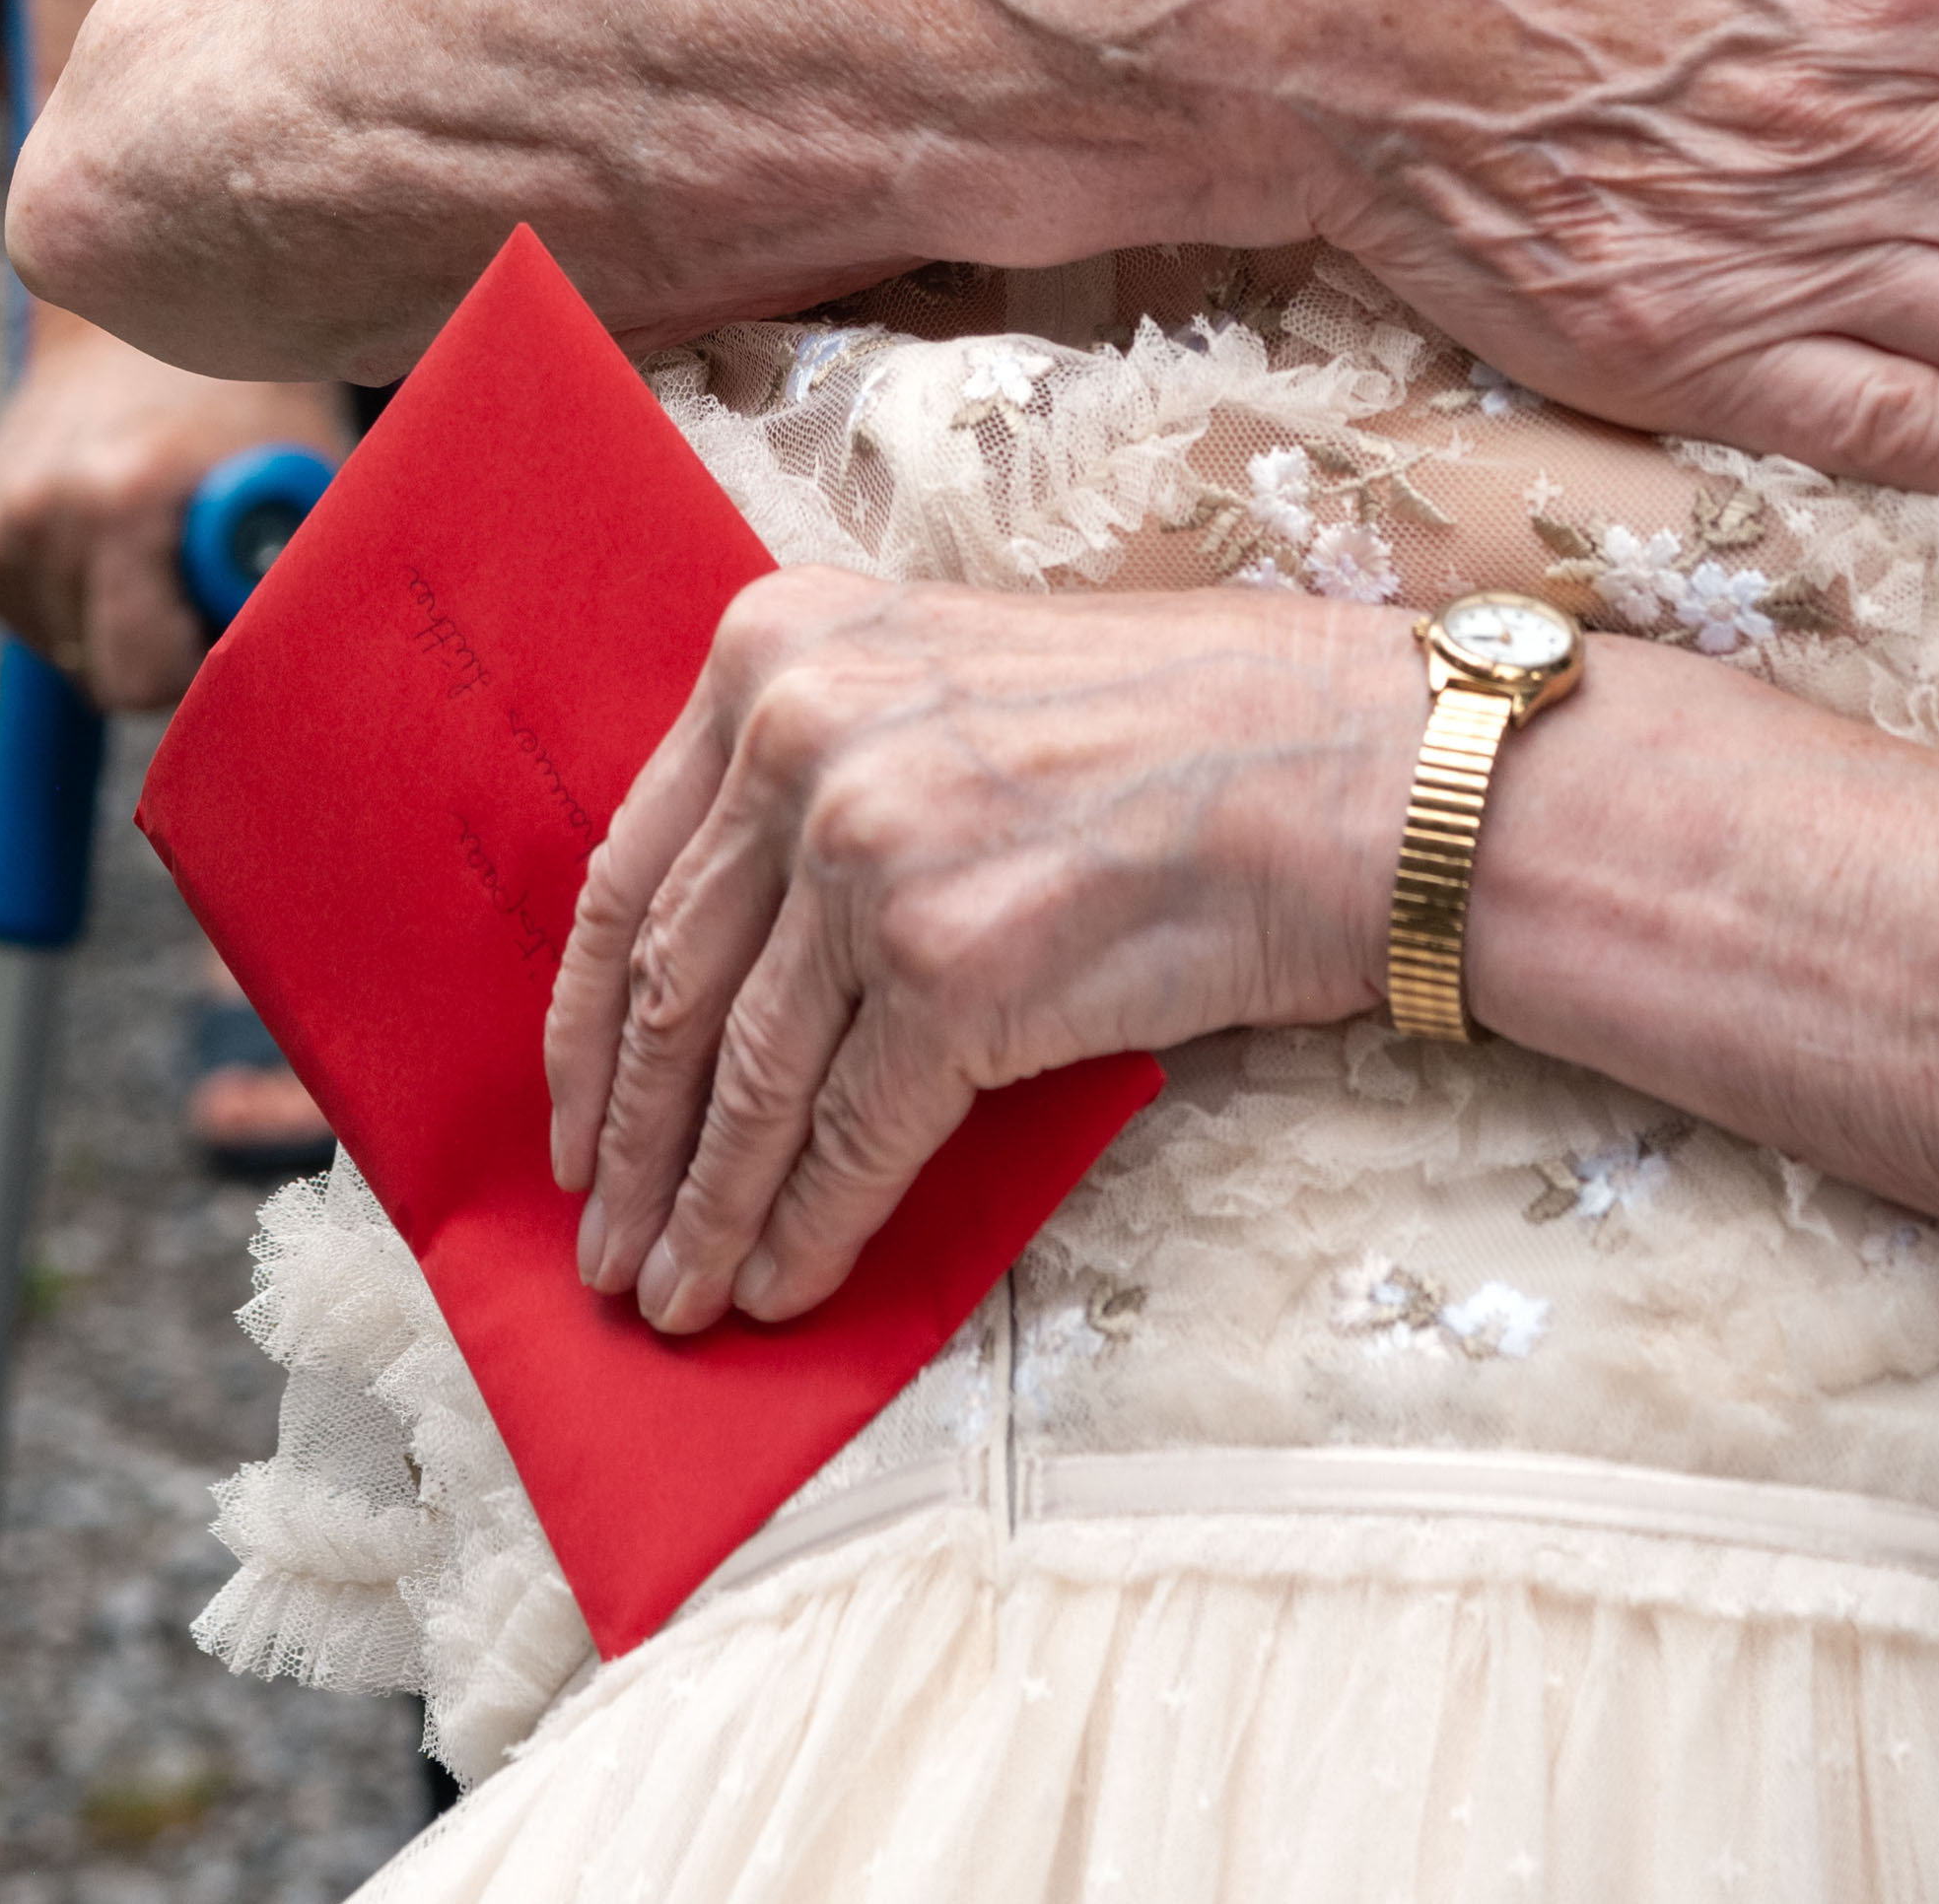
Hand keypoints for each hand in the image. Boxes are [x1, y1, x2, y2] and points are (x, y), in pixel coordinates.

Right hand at [0, 312, 347, 711]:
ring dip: (120, 623)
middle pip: (100, 675)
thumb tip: (292, 669)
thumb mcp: (299, 477)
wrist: (141, 322)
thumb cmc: (245, 406)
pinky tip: (110, 537)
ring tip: (159, 541)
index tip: (232, 624)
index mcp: (122, 499)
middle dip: (162, 647)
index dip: (198, 673)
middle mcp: (36, 512)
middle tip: (205, 571)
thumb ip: (297, 577)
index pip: (137, 677)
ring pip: (68, 655)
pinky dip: (78, 603)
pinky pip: (35, 623)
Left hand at [548, 574, 1404, 1331]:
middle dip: (631, 1140)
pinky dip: (805, 1229)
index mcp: (781, 642)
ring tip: (677, 1295)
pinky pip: (847, 1138)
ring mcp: (871, 851)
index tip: (575, 1117)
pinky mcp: (949, 970)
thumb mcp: (960, 682)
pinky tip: (782, 1286)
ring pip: (745, 1079)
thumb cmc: (1195, 731)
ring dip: (703, 1211)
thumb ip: (832, 772)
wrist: (1364, 774)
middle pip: (669, 983)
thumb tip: (727, 961)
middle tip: (607, 1241)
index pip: (633, 866)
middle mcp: (805, 732)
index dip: (586, 1020)